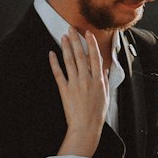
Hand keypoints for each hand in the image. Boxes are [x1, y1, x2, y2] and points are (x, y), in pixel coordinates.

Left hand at [50, 31, 108, 157]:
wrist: (85, 128)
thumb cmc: (97, 115)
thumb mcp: (105, 97)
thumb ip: (104, 81)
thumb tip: (103, 70)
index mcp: (98, 81)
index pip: (95, 57)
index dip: (91, 44)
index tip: (87, 34)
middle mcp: (86, 80)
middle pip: (81, 55)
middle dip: (76, 40)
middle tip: (71, 29)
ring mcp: (75, 84)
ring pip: (70, 61)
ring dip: (66, 47)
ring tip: (63, 36)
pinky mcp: (64, 91)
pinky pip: (58, 74)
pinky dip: (54, 63)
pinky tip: (52, 54)